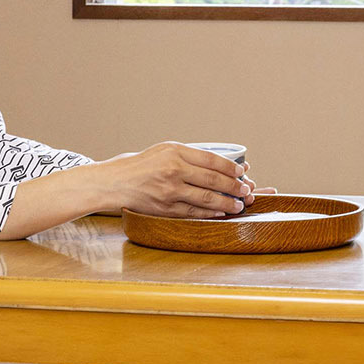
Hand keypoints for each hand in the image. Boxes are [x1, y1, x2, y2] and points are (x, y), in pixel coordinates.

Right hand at [93, 141, 255, 218]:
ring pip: (207, 198)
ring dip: (228, 202)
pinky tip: (221, 212)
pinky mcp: (166, 208)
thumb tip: (221, 164)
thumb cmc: (143, 164)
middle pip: (214, 179)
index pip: (212, 160)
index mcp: (176, 151)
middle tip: (246, 190)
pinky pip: (194, 212)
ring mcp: (170, 190)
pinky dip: (211, 213)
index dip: (231, 168)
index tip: (242, 173)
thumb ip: (190, 155)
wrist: (116, 182)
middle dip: (235, 187)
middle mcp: (174, 170)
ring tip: (239, 204)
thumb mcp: (165, 150)